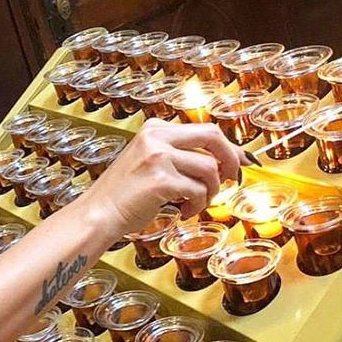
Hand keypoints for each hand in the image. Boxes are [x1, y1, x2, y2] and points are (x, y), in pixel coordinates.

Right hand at [82, 119, 247, 236]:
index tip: (242, 161)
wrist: (99, 213)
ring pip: (210, 169)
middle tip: (233, 179)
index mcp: (155, 128)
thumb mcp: (151, 162)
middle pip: (213, 136)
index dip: (229, 147)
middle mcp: (157, 137)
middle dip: (231, 159)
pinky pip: (198, 191)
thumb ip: (181, 155)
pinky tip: (183, 211)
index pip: (205, 130)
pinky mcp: (161, 180)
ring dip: (211, 192)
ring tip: (195, 203)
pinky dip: (197, 206)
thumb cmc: (125, 194)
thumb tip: (225, 161)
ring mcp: (158, 156)